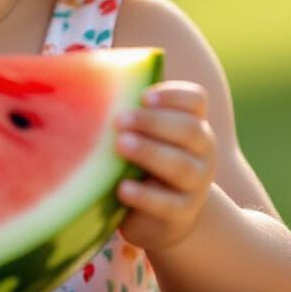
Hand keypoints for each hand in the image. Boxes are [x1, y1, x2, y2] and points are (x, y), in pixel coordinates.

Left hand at [112, 80, 216, 252]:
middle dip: (153, 122)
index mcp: (192, 123)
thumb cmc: (143, 162)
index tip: (143, 96)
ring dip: (150, 152)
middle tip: (119, 120)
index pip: (195, 100)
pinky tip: (122, 188)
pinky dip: (145, 195)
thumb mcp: (140, 136)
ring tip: (120, 145)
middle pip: (190, 130)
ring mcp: (197, 184)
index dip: (172, 95)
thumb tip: (88, 75)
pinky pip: (168, 204)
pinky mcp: (182, 213)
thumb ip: (127, 110)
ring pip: (182, 165)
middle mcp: (202, 150)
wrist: (161, 216)